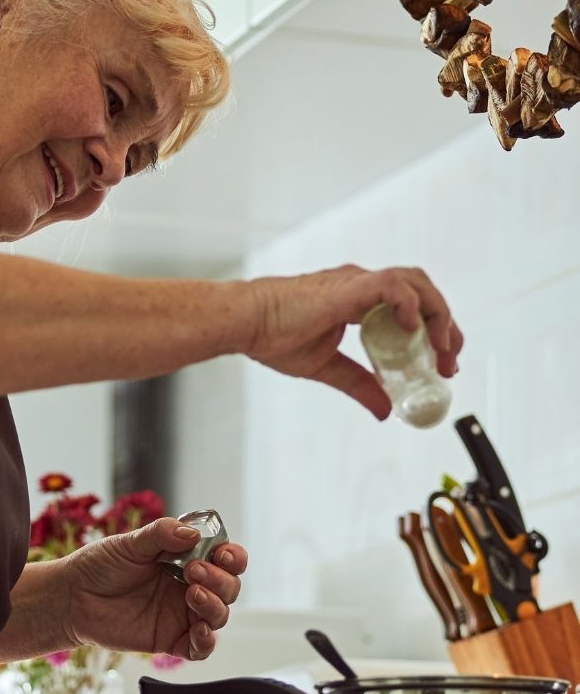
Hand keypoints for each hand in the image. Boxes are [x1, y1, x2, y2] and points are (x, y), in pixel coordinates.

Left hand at [64, 517, 247, 661]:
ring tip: (192, 594)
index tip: (224, 554)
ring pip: (219, 615)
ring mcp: (181, 614)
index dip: (232, 556)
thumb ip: (160, 535)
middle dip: (221, 579)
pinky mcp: (170, 639)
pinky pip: (200, 648)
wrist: (72, 597)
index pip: (223, 558)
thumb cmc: (99, 566)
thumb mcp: (129, 543)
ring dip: (215, 605)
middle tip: (194, 571)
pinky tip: (199, 629)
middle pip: (228, 587)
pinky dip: (206, 641)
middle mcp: (189, 586)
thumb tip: (192, 533)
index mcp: (184, 559)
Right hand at [244, 265, 463, 419]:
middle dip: (445, 327)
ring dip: (437, 315)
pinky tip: (411, 327)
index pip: (413, 307)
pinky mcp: (348, 287)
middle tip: (448, 362)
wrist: (245, 323)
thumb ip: (359, 384)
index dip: (434, 334)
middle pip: (424, 292)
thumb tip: (384, 411)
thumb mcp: (327, 368)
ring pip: (416, 283)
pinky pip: (392, 286)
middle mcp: (362, 285)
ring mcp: (357, 282)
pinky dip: (410, 303)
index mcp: (358, 300)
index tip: (440, 365)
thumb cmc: (272, 336)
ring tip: (438, 348)